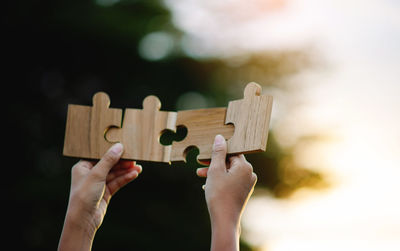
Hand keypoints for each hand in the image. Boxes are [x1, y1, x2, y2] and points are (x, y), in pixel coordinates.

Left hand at [58, 143, 141, 250]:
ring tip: (138, 167)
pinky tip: (134, 174)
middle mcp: (90, 175)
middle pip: (109, 165)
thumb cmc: (84, 195)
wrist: (84, 220)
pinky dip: (125, 178)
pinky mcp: (105, 193)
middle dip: (121, 162)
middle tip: (134, 158)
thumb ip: (109, 160)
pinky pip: (117, 182)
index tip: (123, 147)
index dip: (111, 152)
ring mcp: (98, 184)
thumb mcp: (97, 174)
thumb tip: (118, 146)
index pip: (99, 156)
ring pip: (115, 174)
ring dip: (126, 170)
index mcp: (82, 167)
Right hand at [197, 135, 256, 250]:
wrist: (224, 220)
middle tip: (199, 164)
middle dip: (214, 163)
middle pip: (230, 162)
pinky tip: (208, 185)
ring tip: (200, 175)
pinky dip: (220, 180)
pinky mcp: (243, 192)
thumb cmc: (219, 194)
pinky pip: (231, 181)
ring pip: (229, 172)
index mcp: (245, 166)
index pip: (231, 152)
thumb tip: (220, 138)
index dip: (217, 152)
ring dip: (215, 172)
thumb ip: (218, 153)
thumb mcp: (215, 170)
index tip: (205, 155)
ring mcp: (247, 184)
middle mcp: (249, 174)